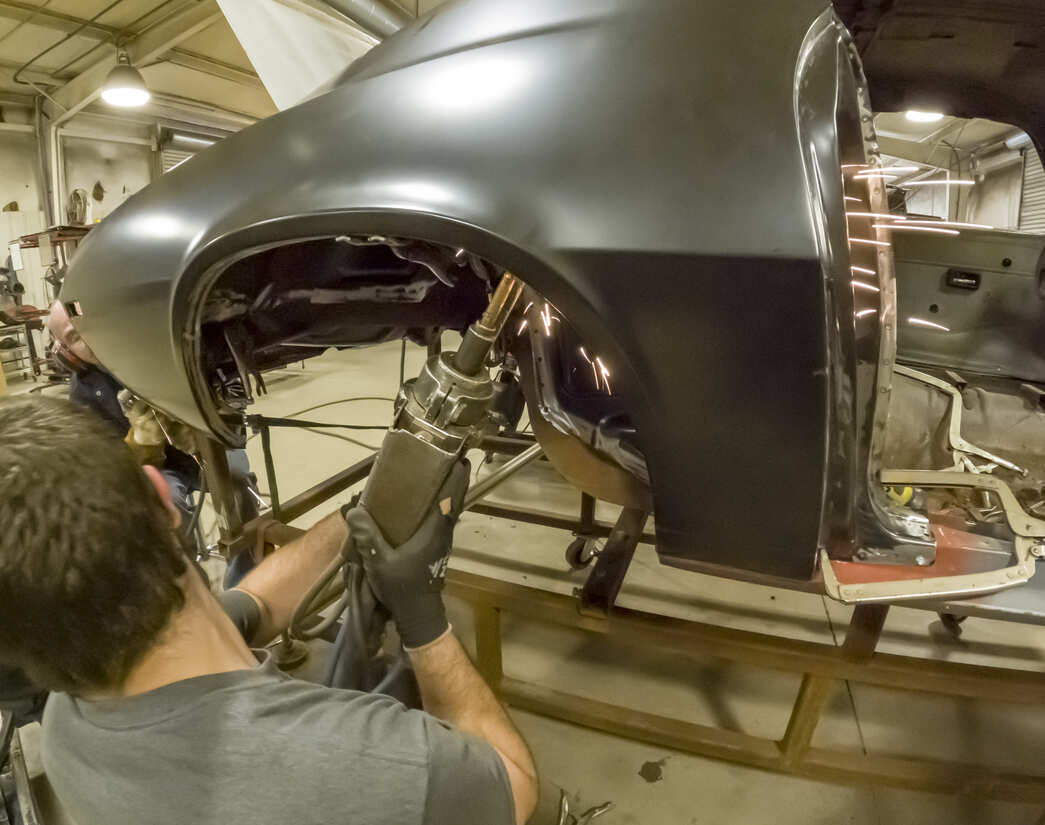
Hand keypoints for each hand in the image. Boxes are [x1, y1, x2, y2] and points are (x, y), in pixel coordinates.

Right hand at [344, 460, 469, 648]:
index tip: (459, 458)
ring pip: (450, 510)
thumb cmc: (402, 587)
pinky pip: (443, 520)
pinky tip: (423, 503)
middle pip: (454, 500)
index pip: (451, 499)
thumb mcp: (380, 562)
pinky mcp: (439, 548)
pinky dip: (439, 506)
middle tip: (446, 459)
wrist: (418, 614)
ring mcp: (443, 541)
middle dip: (454, 480)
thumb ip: (368, 537)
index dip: (457, 478)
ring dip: (448, 492)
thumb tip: (354, 510)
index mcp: (434, 532)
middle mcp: (443, 533)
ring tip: (434, 475)